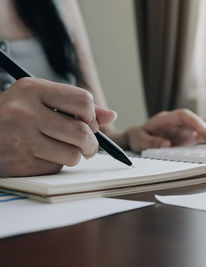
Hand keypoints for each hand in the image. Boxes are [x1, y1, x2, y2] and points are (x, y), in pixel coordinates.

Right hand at [0, 78, 115, 176]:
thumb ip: (76, 106)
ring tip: (63, 149)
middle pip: (82, 132)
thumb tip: (111, 116)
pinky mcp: (18, 163)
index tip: (87, 121)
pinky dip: (55, 164)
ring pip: (72, 155)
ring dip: (75, 155)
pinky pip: (55, 168)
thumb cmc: (14, 114)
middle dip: (91, 143)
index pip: (83, 101)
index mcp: (32, 90)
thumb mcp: (40, 99)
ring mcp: (20, 139)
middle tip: (88, 145)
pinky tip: (41, 155)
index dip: (91, 115)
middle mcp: (25, 112)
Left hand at [120, 109, 205, 151]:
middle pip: (200, 120)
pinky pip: (204, 136)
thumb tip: (167, 144)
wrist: (138, 136)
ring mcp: (186, 128)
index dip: (196, 122)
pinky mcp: (189, 136)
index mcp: (167, 118)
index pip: (185, 116)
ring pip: (205, 127)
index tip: (204, 132)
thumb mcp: (140, 140)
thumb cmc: (139, 136)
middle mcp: (179, 122)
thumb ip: (152, 142)